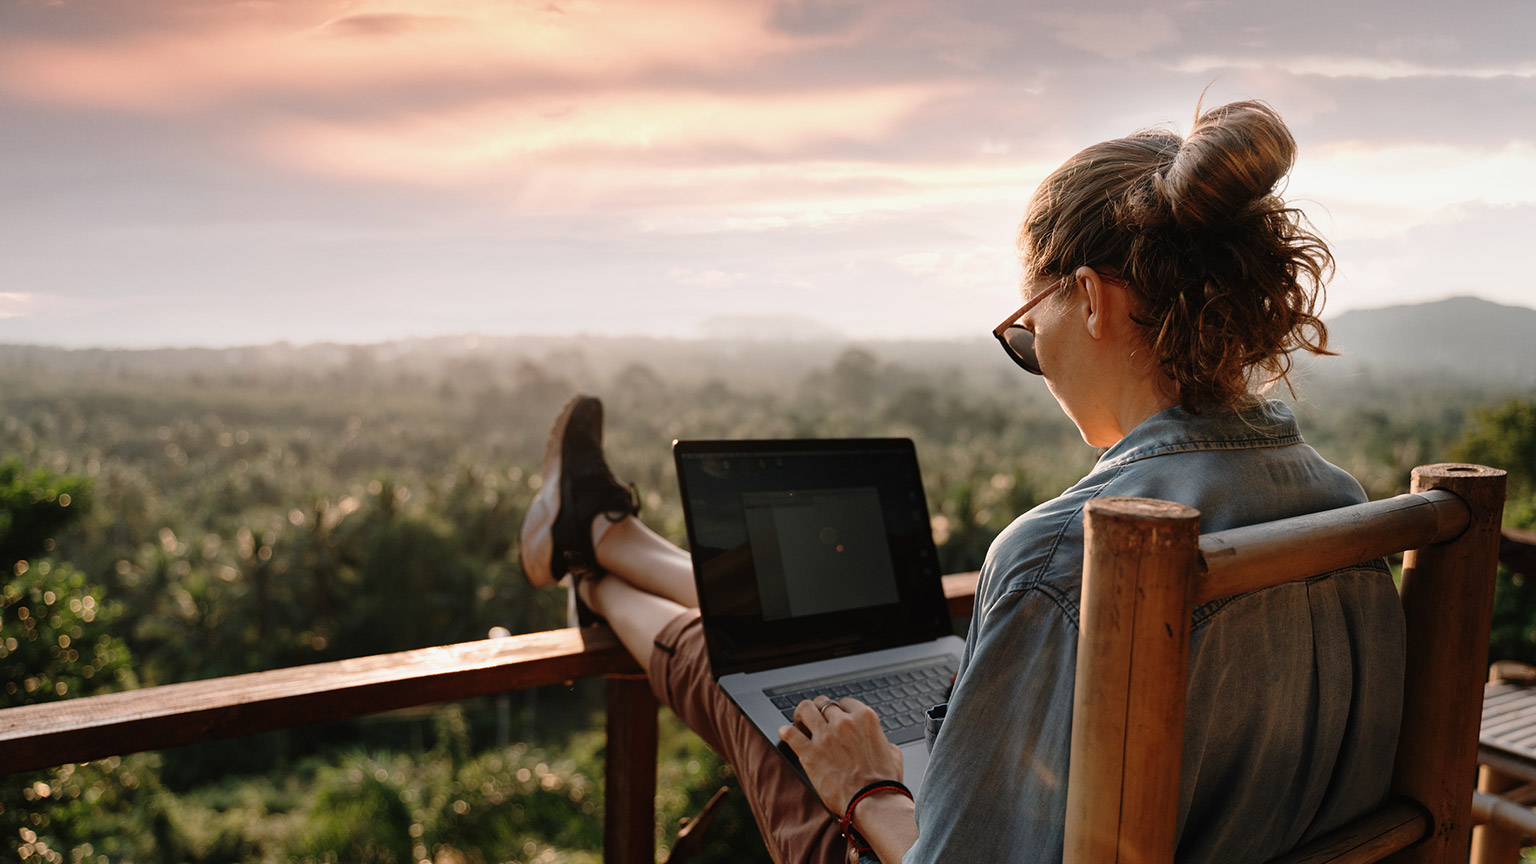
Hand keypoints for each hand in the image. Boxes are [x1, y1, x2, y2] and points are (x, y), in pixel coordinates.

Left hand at [777, 695, 904, 815]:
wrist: (873, 801)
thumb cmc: (885, 782)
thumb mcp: (892, 752)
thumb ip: (880, 739)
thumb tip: (875, 739)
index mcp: (865, 718)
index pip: (845, 703)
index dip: (838, 711)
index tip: (834, 718)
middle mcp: (844, 722)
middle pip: (823, 703)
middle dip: (819, 710)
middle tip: (815, 719)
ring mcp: (825, 736)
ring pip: (805, 709)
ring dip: (801, 715)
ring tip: (799, 722)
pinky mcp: (810, 752)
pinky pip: (790, 733)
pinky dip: (785, 732)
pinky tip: (785, 734)